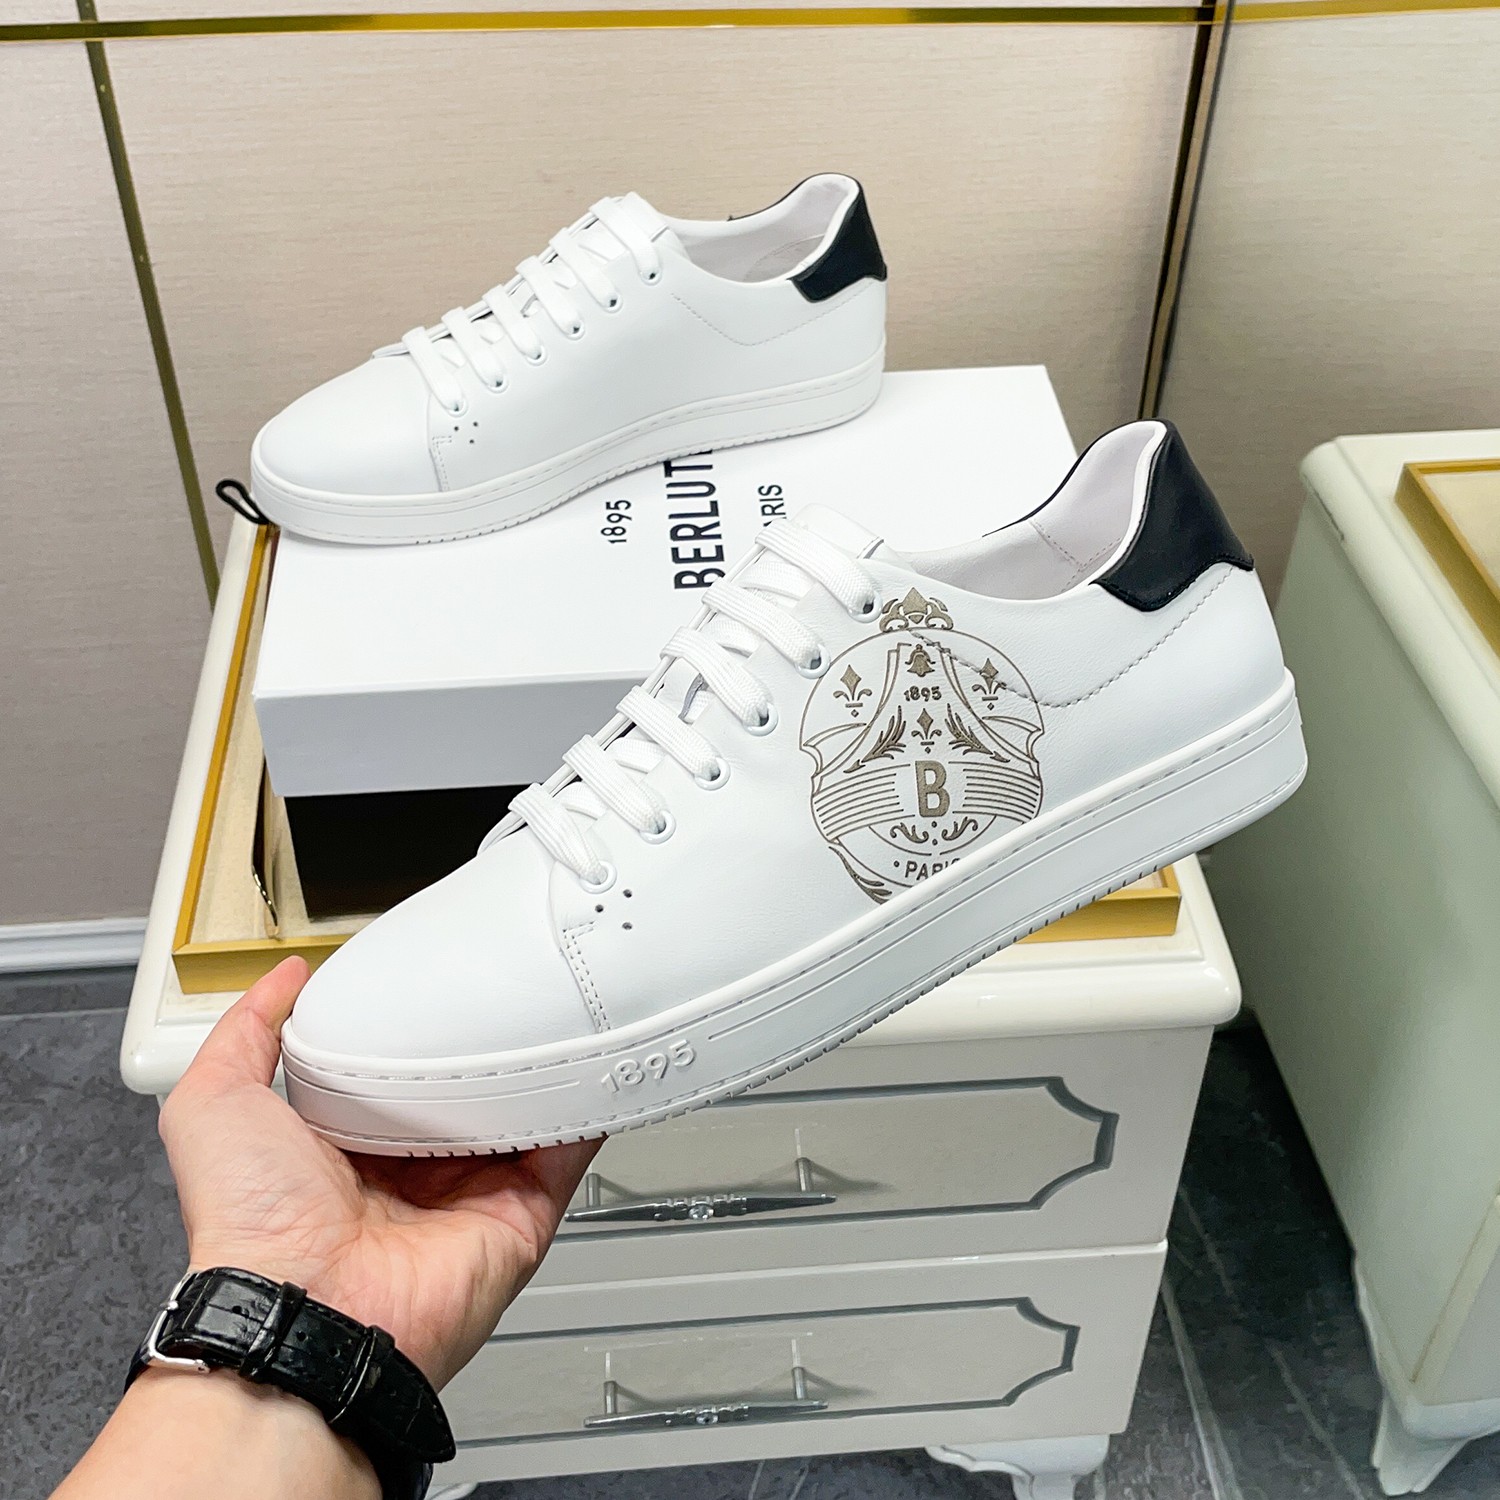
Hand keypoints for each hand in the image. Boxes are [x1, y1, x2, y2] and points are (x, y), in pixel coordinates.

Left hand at [158, 957, 599, 1386]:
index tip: (432, 983)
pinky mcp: (519, 1216)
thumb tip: (283, 980)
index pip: (396, 1075)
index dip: (412, 1029)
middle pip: (468, 1093)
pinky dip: (585, 1111)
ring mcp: (471, 1196)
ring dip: (543, 1069)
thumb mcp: (216, 1103)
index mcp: (350, 1149)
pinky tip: (589, 1066)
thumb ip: (245, 1033)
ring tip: (558, 1012)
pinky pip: (566, 1154)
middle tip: (504, 990)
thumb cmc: (252, 1224)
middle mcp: (414, 1176)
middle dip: (486, 1045)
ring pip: (524, 1116)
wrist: (303, 1306)